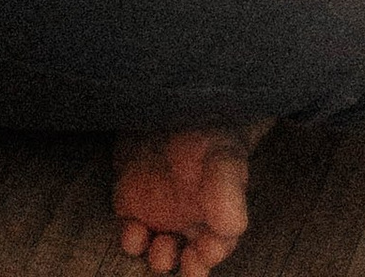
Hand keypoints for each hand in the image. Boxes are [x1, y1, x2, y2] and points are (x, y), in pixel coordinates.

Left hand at [114, 126, 263, 276]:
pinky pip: (131, 234)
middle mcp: (190, 219)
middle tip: (180, 260)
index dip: (211, 254)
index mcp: (218, 209)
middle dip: (186, 267)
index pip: (219, 243)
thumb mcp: (220, 155)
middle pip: (190, 257)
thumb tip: (233, 227)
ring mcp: (160, 216)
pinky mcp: (132, 207)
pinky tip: (134, 230)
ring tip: (159, 247)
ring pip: (159, 251)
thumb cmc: (203, 130)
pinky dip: (131, 240)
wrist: (166, 104)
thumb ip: (227, 189)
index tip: (202, 253)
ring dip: (159, 258)